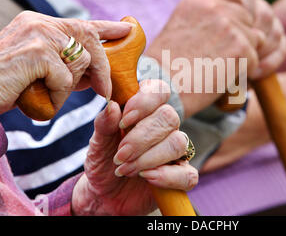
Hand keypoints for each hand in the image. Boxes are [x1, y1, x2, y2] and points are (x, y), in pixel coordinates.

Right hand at [0, 11, 130, 114]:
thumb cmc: (6, 87)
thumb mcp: (41, 71)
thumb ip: (68, 66)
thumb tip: (98, 73)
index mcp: (38, 23)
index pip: (81, 23)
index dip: (108, 27)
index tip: (127, 29)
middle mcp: (39, 22)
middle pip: (89, 39)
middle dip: (102, 67)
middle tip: (105, 89)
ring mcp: (38, 34)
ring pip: (81, 61)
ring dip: (70, 87)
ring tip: (47, 95)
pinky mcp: (38, 52)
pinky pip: (67, 79)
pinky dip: (59, 96)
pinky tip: (41, 98)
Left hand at [72, 80, 197, 215]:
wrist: (103, 194)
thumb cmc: (103, 161)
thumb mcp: (97, 143)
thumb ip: (104, 124)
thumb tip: (112, 106)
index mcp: (146, 110)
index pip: (160, 90)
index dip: (145, 102)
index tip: (124, 121)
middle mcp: (164, 127)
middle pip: (169, 117)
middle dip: (142, 137)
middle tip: (120, 155)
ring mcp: (175, 151)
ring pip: (178, 143)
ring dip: (149, 158)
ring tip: (126, 169)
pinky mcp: (181, 176)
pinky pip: (188, 174)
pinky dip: (166, 177)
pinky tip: (147, 178)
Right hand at [146, 0, 285, 117]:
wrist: (161, 89)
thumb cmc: (168, 67)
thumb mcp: (183, 28)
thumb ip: (209, 19)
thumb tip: (237, 19)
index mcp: (200, 0)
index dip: (247, 14)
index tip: (241, 30)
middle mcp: (216, 7)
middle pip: (251, 20)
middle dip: (244, 39)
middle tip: (223, 59)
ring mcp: (230, 26)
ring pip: (256, 41)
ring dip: (243, 58)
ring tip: (217, 70)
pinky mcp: (241, 48)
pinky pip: (255, 61)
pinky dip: (243, 74)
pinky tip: (220, 79)